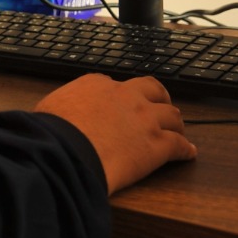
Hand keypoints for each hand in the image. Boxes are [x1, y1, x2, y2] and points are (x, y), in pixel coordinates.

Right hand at [35, 74, 196, 193]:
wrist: (66, 150)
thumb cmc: (52, 132)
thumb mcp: (48, 108)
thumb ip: (60, 106)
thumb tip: (51, 115)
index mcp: (98, 85)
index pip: (118, 85)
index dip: (125, 95)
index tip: (125, 102)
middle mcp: (126, 96)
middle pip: (153, 90)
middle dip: (159, 98)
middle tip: (161, 106)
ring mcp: (145, 120)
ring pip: (173, 116)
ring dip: (176, 123)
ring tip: (178, 130)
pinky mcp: (157, 146)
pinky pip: (179, 145)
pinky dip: (185, 149)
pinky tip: (188, 152)